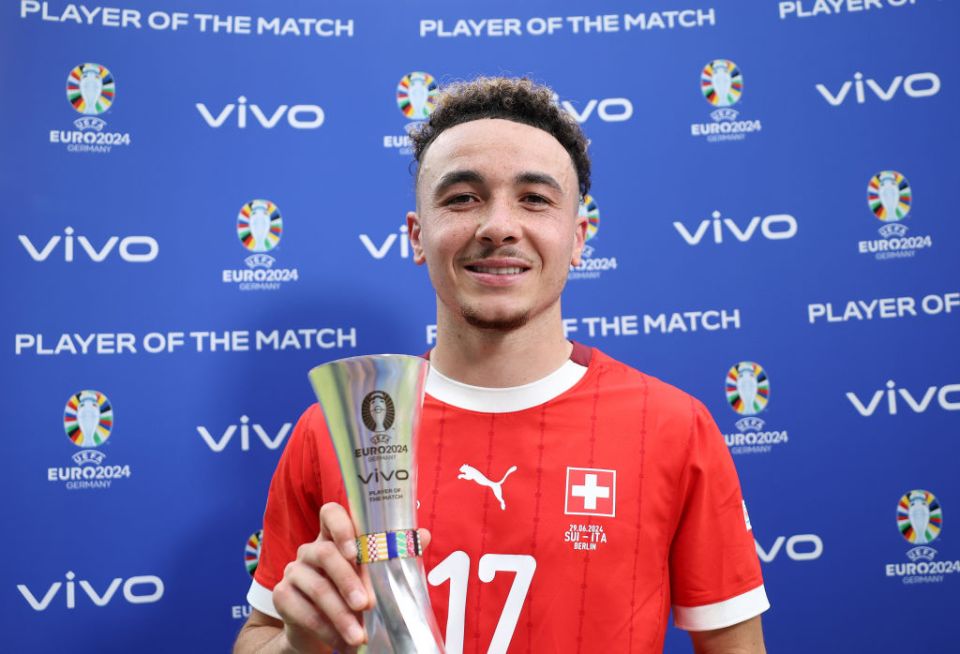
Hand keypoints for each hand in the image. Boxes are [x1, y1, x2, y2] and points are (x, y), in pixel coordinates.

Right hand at [272, 502, 431, 652]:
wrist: (324, 631)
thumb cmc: (354, 595)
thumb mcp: (376, 577)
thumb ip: (396, 554)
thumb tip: (424, 534)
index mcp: (333, 537)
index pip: (331, 514)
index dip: (341, 526)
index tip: (356, 551)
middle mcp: (311, 549)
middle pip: (326, 554)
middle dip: (348, 581)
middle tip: (366, 604)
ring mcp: (294, 571)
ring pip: (316, 587)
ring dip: (340, 614)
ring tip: (358, 634)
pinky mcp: (282, 596)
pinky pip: (301, 609)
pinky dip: (324, 627)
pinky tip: (340, 639)